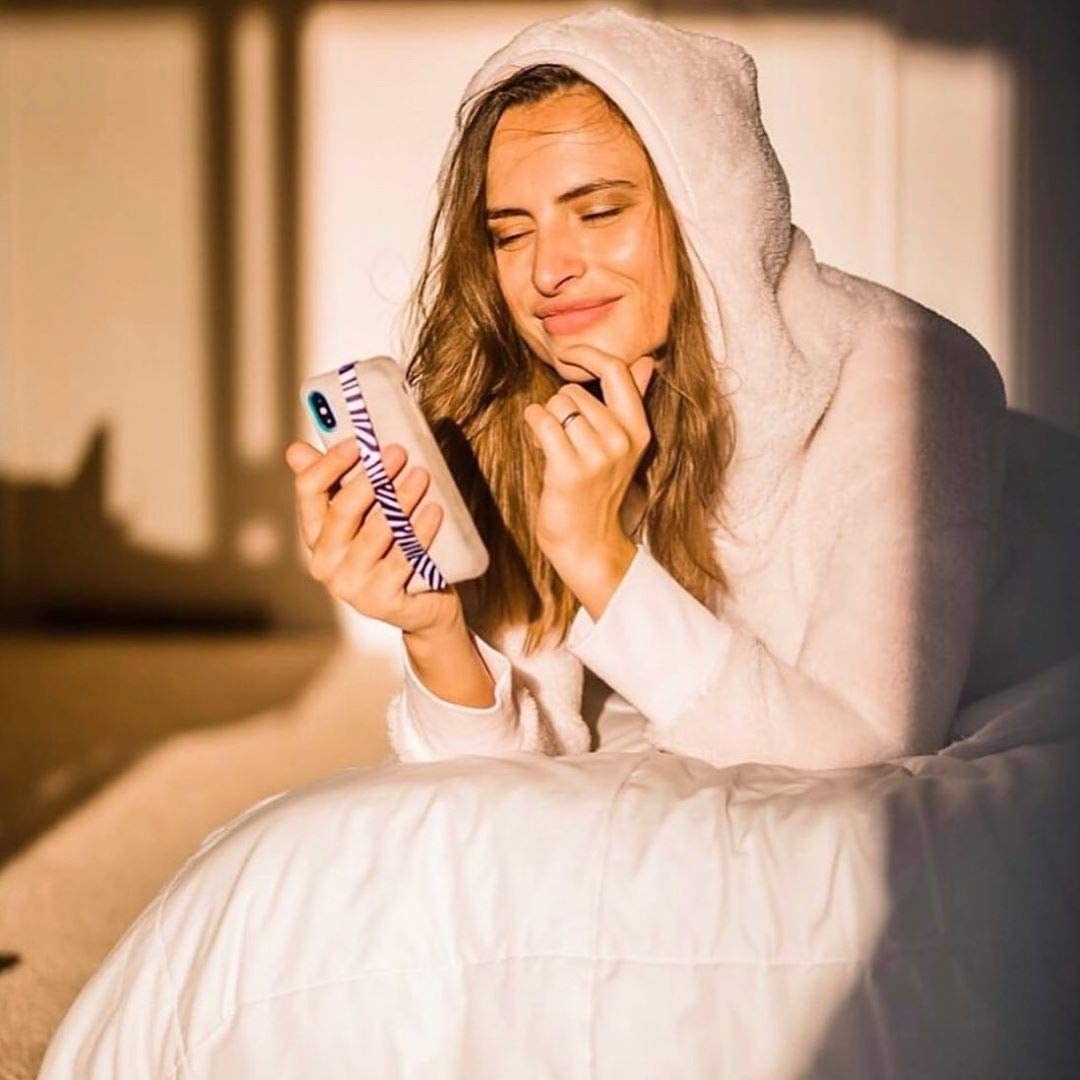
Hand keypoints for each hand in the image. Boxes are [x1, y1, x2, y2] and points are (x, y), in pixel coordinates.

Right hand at [285, 437, 462, 634]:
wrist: (422, 604)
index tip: (359, 441)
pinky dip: (419, 531)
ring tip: (421, 476)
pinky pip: (402, 558)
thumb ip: (338, 484)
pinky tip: (434, 510)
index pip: (309, 491)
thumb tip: (295, 451)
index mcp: (315, 535)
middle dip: (372, 477)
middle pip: (344, 509)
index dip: (332, 463)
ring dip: (401, 499)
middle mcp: (324, 563)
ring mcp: (350, 586)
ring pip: (376, 532)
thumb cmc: (392, 548)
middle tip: (399, 452)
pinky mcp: (380, 601)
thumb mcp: (365, 517)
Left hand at [522, 343, 654, 581]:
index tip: (568, 353)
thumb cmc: (597, 489)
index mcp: (638, 429)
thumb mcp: (624, 445)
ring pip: (555, 406)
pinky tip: (539, 444)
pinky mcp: (569, 468)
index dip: (588, 353)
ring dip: (546, 422)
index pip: (616, 369)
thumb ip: (633, 400)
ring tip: (556, 450)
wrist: (588, 542)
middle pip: (572, 391)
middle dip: (560, 409)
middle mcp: (621, 439)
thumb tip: (647, 361)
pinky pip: (541, 420)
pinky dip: (532, 425)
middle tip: (565, 441)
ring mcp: (597, 455)